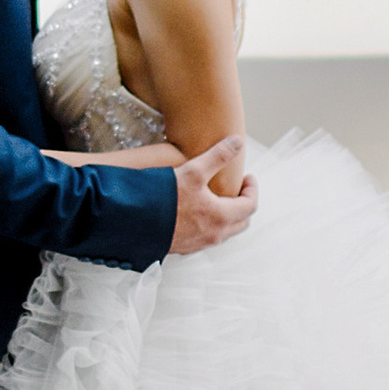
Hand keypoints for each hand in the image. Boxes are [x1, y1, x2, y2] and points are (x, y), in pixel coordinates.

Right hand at [167, 138, 255, 255]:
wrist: (135, 223)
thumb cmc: (164, 198)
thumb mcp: (194, 171)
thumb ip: (218, 156)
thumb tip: (238, 142)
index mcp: (221, 217)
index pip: (251, 205)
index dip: (252, 189)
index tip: (247, 177)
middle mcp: (214, 235)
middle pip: (242, 222)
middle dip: (244, 203)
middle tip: (237, 187)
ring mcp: (200, 243)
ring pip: (225, 231)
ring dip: (229, 215)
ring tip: (218, 198)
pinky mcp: (185, 247)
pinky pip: (208, 236)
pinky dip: (212, 224)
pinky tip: (199, 212)